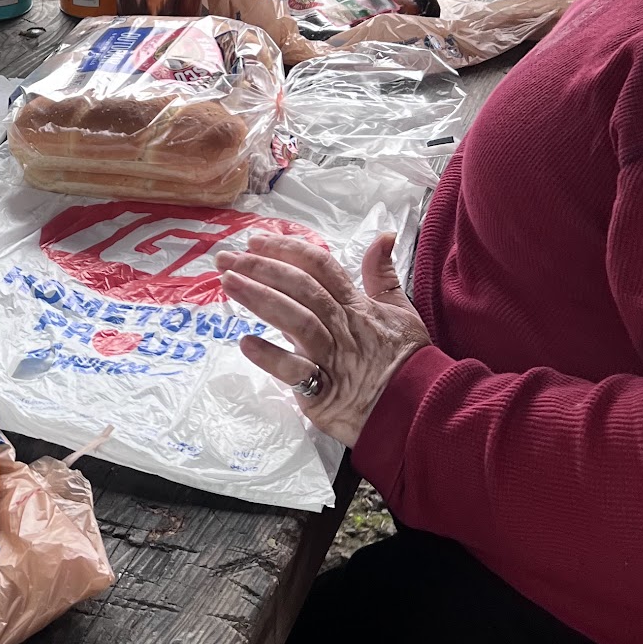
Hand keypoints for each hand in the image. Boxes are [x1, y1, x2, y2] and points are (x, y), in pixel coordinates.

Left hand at [215, 231, 429, 446]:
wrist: (417, 407)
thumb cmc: (405, 359)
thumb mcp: (400, 310)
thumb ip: (383, 274)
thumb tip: (382, 236)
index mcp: (355, 304)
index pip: (319, 266)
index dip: (287, 249)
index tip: (255, 240)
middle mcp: (340, 325)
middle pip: (300, 287)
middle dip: (261, 268)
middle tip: (225, 259)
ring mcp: (330, 357)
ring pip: (295, 320)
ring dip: (259, 299)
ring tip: (228, 284)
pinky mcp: (323, 391)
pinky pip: (296, 371)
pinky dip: (271, 357)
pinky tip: (246, 343)